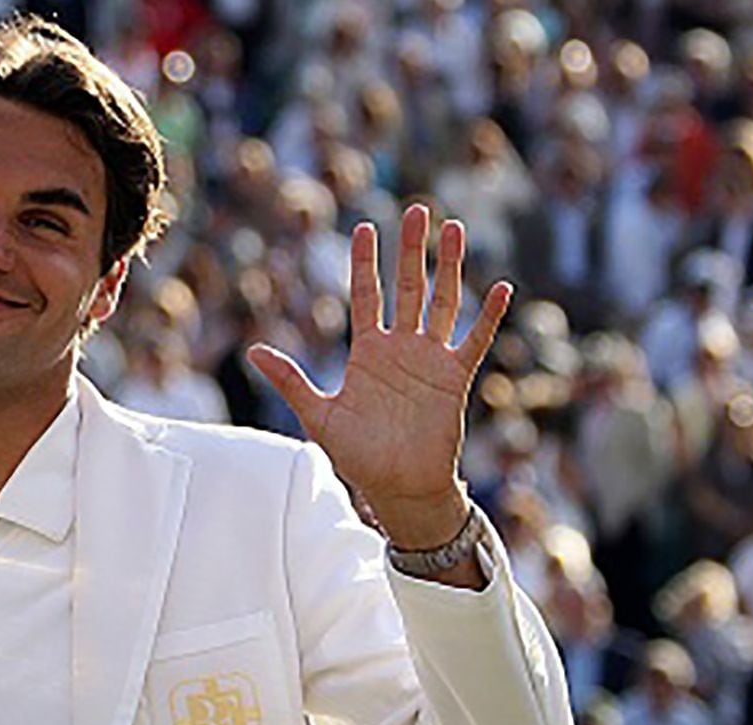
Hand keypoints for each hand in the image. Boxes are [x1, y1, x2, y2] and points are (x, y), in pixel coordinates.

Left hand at [250, 203, 509, 548]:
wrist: (398, 487)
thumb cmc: (359, 456)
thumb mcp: (318, 415)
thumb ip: (290, 380)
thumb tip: (251, 351)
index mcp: (367, 351)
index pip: (366, 295)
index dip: (365, 262)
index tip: (366, 227)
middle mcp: (400, 348)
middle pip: (408, 286)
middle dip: (411, 249)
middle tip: (417, 210)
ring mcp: (430, 360)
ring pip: (442, 302)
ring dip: (450, 267)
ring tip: (454, 229)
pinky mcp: (455, 378)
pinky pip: (474, 341)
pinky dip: (488, 316)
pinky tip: (501, 288)